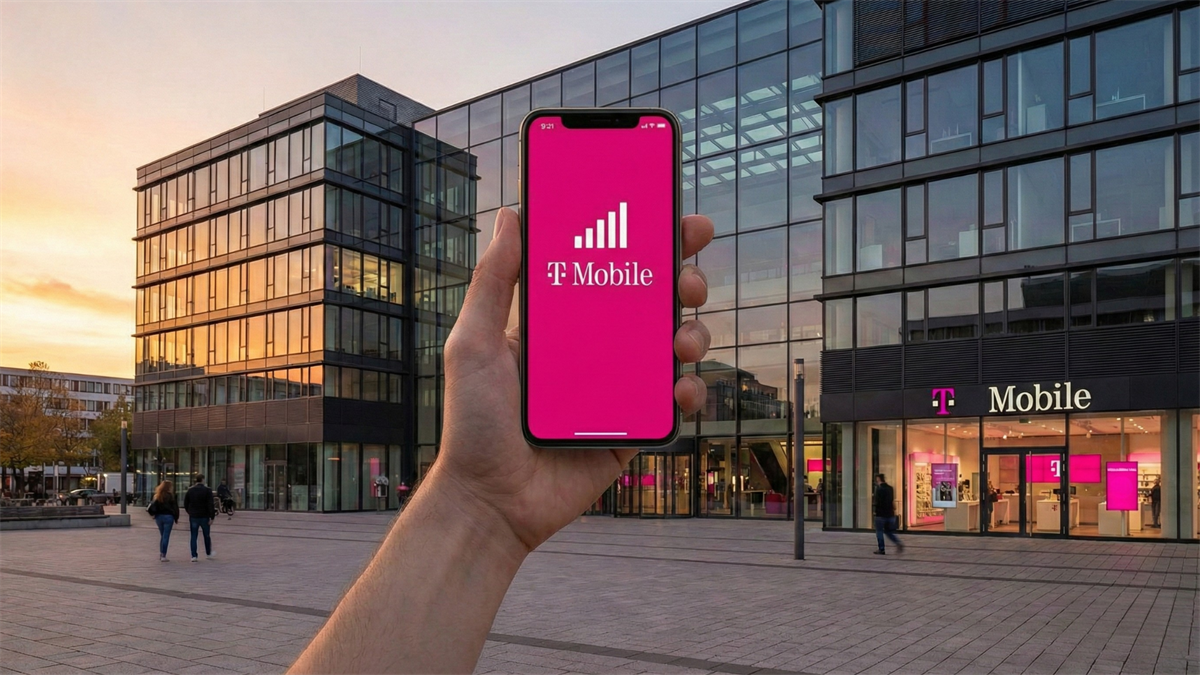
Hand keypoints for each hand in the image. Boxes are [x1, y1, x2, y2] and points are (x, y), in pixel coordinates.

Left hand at [431, 207, 713, 553]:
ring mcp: (620, 389)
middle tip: (688, 280)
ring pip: (674, 347)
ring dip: (693, 333)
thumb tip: (511, 214)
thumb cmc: (473, 422)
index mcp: (563, 322)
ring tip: (683, 340)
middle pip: (654, 303)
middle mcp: (596, 350)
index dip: (647, 241)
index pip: (611, 268)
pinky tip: (681, 388)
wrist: (490, 499)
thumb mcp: (474, 343)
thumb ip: (493, 281)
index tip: (675, 216)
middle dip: (683, 281)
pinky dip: (690, 391)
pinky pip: (675, 403)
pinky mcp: (635, 429)